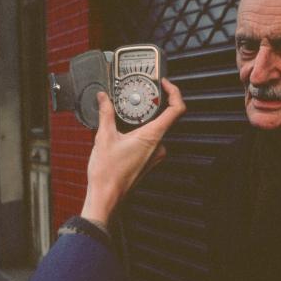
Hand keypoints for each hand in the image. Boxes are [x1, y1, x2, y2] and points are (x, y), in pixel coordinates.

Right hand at [81, 78, 185, 225]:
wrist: (106, 196)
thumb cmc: (108, 173)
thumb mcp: (104, 136)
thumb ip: (106, 113)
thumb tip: (104, 98)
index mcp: (153, 136)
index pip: (176, 109)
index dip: (174, 92)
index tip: (165, 84)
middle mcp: (159, 145)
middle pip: (167, 117)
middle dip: (154, 104)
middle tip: (142, 94)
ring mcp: (156, 154)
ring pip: (156, 129)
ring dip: (145, 119)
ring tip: (129, 112)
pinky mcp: (150, 161)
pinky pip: (151, 140)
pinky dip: (141, 131)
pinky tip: (126, 131)